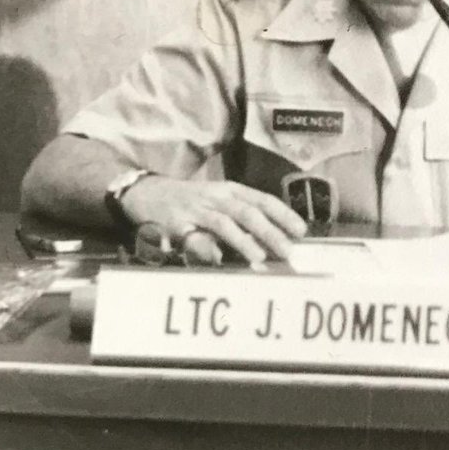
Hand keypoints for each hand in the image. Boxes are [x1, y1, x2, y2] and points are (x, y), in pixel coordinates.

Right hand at [122, 176, 306, 267]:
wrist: (148, 192)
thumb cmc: (192, 200)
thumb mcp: (221, 201)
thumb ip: (245, 217)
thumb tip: (276, 238)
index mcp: (231, 190)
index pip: (263, 200)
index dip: (283, 214)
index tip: (301, 232)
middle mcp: (216, 196)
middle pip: (248, 212)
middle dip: (270, 231)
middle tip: (288, 250)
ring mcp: (196, 209)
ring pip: (224, 223)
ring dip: (243, 241)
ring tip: (260, 257)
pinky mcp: (176, 224)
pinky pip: (193, 237)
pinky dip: (205, 248)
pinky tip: (218, 259)